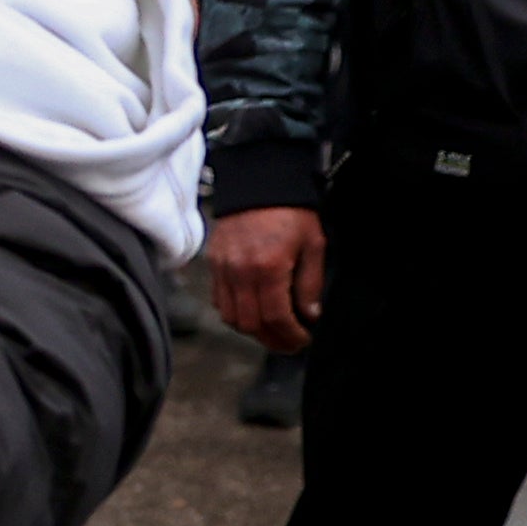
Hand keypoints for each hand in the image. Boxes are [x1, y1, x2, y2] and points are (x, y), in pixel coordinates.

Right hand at [206, 205, 325, 353]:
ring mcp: (223, 268)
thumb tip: (309, 314)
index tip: (302, 339)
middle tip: (288, 342)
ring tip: (270, 331)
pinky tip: (251, 311)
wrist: (259, 183)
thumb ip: (311, 283)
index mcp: (268, 267)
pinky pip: (218, 300)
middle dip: (272, 340)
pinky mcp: (213, 264)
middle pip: (251, 324)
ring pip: (231, 317)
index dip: (290, 335)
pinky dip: (234, 313)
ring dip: (252, 330)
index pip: (276, 317)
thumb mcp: (314, 245)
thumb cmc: (289, 210)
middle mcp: (241, 272)